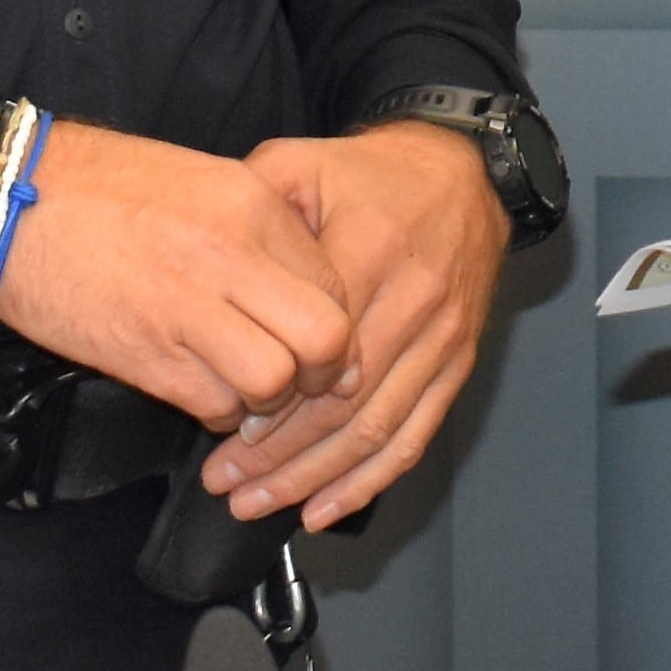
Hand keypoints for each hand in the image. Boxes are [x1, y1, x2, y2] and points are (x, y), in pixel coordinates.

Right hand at [0, 119, 361, 432]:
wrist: (17, 204)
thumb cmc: (112, 191)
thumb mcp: (209, 183)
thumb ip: (265, 231)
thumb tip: (310, 287)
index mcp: (254, 208)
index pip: (336, 285)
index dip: (340, 326)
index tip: (324, 345)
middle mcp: (231, 258)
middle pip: (324, 339)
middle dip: (324, 373)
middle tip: (304, 380)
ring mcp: (187, 310)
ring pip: (274, 381)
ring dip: (270, 400)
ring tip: (251, 390)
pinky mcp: (145, 356)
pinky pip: (214, 405)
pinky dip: (220, 411)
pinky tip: (207, 392)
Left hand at [206, 122, 511, 526]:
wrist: (464, 173)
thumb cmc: (373, 176)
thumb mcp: (302, 162)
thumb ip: (251, 204)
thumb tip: (207, 261)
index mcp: (371, 250)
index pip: (315, 346)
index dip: (268, 398)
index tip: (219, 430)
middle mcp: (414, 300)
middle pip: (342, 402)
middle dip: (278, 455)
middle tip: (225, 484)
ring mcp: (442, 338)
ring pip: (374, 429)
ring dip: (314, 477)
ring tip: (259, 503)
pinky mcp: (458, 361)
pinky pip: (416, 434)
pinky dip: (371, 481)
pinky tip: (326, 508)